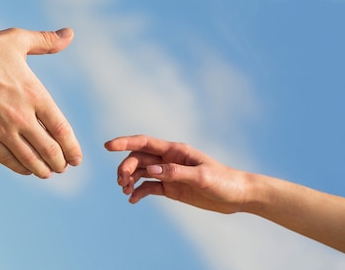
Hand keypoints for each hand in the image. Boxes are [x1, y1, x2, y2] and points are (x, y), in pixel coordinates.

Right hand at [0, 27, 81, 177]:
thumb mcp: (17, 40)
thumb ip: (45, 41)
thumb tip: (69, 34)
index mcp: (35, 95)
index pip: (61, 130)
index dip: (72, 148)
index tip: (76, 158)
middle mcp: (21, 116)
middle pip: (49, 150)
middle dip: (60, 162)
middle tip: (63, 167)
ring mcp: (2, 130)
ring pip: (30, 160)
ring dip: (43, 170)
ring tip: (48, 172)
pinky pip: (7, 160)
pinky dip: (20, 168)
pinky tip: (26, 169)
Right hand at [105, 135, 248, 213]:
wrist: (237, 196)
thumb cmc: (223, 181)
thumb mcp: (201, 177)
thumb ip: (175, 172)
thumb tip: (151, 169)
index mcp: (175, 150)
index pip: (144, 142)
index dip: (124, 142)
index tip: (107, 146)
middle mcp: (168, 159)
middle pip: (138, 158)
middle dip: (126, 167)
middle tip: (122, 182)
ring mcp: (168, 173)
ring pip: (141, 172)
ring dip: (129, 179)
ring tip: (125, 191)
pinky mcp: (171, 187)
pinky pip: (148, 187)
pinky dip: (138, 192)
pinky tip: (132, 200)